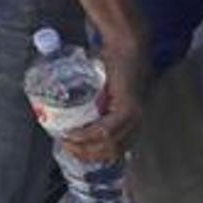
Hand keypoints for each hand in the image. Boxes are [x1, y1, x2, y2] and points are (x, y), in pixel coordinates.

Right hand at [62, 41, 144, 162]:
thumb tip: (72, 107)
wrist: (126, 47)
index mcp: (133, 121)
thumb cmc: (114, 63)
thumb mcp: (105, 89)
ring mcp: (134, 117)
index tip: (74, 150)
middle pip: (112, 152)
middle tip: (66, 148)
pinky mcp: (127, 108)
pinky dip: (88, 134)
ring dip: (85, 147)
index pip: (116, 150)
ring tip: (67, 142)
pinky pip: (106, 129)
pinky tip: (75, 134)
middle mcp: (136, 123)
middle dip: (86, 154)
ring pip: (109, 144)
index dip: (94, 155)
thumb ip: (96, 100)